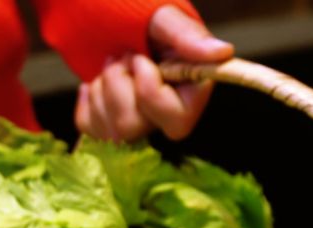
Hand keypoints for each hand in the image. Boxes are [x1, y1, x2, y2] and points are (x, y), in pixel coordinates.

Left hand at [75, 6, 232, 141]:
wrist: (108, 12)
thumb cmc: (140, 11)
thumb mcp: (162, 16)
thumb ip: (187, 36)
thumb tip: (224, 53)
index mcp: (190, 88)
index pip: (177, 121)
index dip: (150, 94)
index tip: (141, 60)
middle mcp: (166, 112)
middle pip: (135, 128)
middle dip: (118, 86)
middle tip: (123, 54)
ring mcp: (138, 121)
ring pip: (113, 131)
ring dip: (103, 88)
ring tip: (110, 61)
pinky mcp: (110, 124)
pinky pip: (92, 129)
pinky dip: (89, 100)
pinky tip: (97, 80)